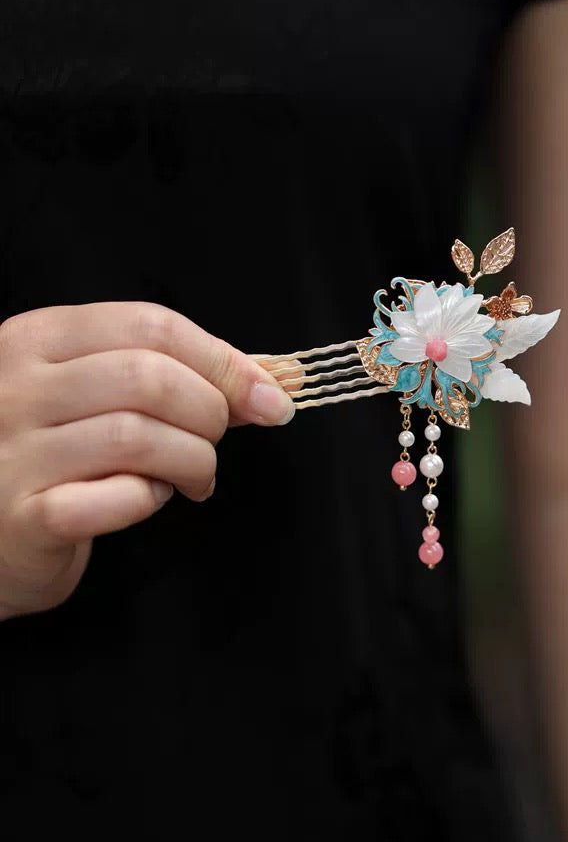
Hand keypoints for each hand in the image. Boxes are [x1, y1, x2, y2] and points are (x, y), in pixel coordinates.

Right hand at [0, 301, 295, 620]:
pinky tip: (148, 498)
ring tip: (193, 476)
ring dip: (193, 460)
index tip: (265, 396)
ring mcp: (16, 453)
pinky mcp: (26, 517)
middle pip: (148, 376)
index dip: (223, 361)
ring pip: (137, 437)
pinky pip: (117, 498)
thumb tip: (268, 382)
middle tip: (213, 441)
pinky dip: (151, 499)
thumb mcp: (97, 393)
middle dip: (210, 412)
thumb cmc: (56, 454)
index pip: (150, 324)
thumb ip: (173, 375)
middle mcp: (18, 388)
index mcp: (39, 339)